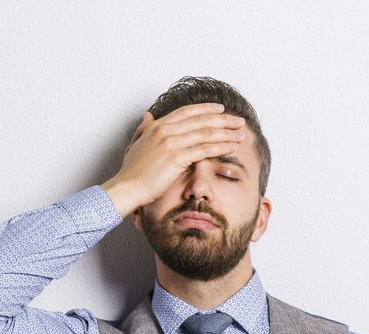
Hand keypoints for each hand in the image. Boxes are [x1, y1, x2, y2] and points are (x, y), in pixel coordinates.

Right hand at [102, 103, 245, 216]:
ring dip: (226, 132)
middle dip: (223, 119)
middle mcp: (165, 131)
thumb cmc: (131, 172)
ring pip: (205, 133)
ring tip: (241, 133)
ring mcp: (171, 143)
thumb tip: (148, 116)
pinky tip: (232, 146)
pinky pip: (204, 149)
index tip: (221, 109)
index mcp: (157, 126)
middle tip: (239, 121)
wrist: (127, 188)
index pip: (186, 112)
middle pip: (200, 120)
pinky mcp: (176, 158)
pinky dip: (220, 146)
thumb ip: (143, 129)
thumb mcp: (135, 144)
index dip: (206, 109)